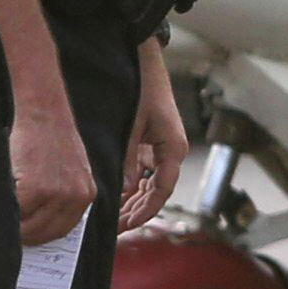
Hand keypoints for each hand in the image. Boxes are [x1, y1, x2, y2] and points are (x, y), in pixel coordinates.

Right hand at [13, 100, 97, 244]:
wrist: (43, 110)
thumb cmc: (49, 137)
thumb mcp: (68, 168)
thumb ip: (62, 195)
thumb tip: (39, 223)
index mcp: (86, 194)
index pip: (62, 230)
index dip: (41, 236)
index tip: (26, 240)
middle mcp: (76, 197)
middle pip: (45, 233)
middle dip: (25, 236)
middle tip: (8, 235)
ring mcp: (57, 194)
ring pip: (29, 227)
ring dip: (14, 228)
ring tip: (1, 222)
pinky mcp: (36, 188)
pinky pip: (17, 213)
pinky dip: (6, 213)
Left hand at [119, 46, 188, 230]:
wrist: (144, 61)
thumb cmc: (143, 89)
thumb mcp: (131, 127)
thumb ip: (127, 159)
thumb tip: (122, 190)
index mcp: (173, 148)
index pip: (163, 189)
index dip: (146, 209)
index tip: (129, 224)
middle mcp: (171, 151)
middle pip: (157, 190)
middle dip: (137, 209)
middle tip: (116, 227)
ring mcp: (162, 147)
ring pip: (150, 182)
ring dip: (133, 198)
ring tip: (114, 215)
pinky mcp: (152, 142)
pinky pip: (144, 170)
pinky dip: (132, 183)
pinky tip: (116, 193)